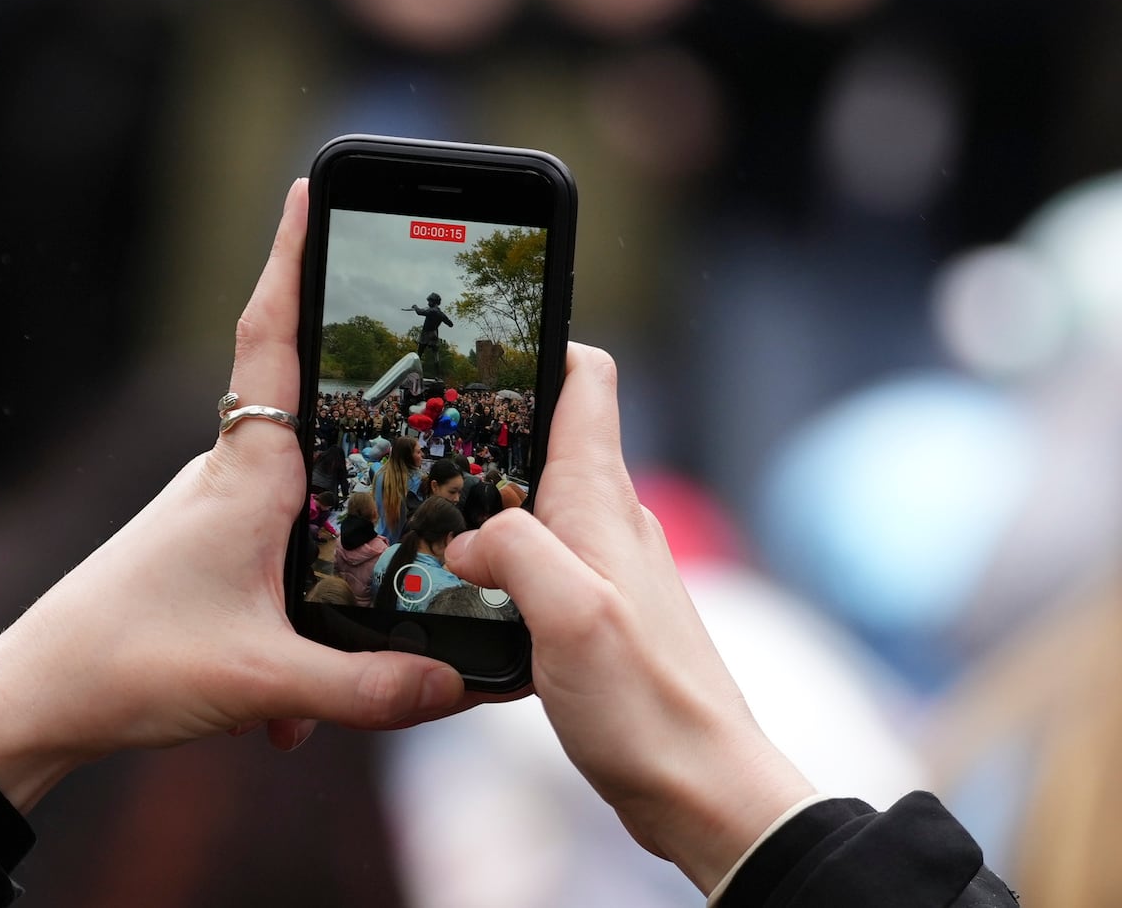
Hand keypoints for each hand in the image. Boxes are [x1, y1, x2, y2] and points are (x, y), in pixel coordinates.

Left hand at [0, 180, 464, 810]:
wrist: (32, 699)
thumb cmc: (127, 666)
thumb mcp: (263, 681)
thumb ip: (368, 688)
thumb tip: (457, 684)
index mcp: (246, 471)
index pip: (272, 335)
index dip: (292, 259)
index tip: (310, 186)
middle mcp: (231, 472)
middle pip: (306, 398)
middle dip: (359, 375)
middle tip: (421, 350)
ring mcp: (217, 510)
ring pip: (302, 493)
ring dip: (340, 540)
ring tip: (369, 609)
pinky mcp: (209, 550)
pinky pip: (280, 549)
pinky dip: (304, 609)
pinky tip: (294, 712)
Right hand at [445, 344, 815, 892]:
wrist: (702, 788)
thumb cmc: (647, 704)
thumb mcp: (567, 615)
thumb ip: (514, 551)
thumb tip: (469, 537)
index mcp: (602, 503)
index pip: (589, 381)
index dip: (544, 343)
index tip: (486, 333)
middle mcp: (608, 523)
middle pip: (550, 439)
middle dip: (491, 428)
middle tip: (419, 432)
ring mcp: (603, 569)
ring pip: (537, 505)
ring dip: (487, 501)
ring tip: (425, 513)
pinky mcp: (593, 615)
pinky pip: (537, 565)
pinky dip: (497, 564)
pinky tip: (464, 593)